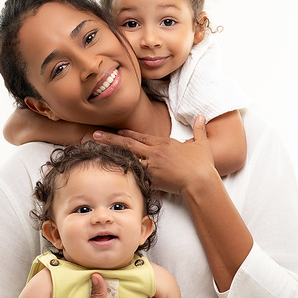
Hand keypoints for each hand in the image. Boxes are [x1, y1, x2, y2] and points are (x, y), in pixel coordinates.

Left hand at [94, 116, 218, 195]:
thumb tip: (202, 117)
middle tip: (94, 135)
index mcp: (165, 143)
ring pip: (128, 159)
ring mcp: (152, 165)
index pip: (142, 136)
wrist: (201, 181)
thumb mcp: (202, 144)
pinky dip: (124, 175)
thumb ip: (199, 129)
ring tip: (97, 152)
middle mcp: (155, 152)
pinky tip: (110, 174)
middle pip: (129, 144)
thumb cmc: (202, 164)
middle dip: (110, 139)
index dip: (128, 134)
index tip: (117, 132)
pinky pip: (135, 176)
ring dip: (112, 156)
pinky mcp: (152, 179)